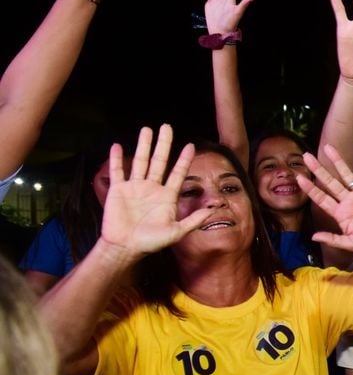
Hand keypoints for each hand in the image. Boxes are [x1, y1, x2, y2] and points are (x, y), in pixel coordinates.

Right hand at [99, 125, 210, 255]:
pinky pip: (117, 171)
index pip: (178, 173)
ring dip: (144, 145)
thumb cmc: (151, 242)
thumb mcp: (176, 232)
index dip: (184, 159)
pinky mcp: (118, 190)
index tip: (190, 145)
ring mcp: (134, 187)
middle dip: (164, 144)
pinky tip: (118, 146)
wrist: (126, 247)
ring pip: (140, 161)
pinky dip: (117, 159)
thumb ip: (194, 220)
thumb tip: (213, 211)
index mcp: (166, 196)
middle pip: (159, 161)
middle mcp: (152, 188)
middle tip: (167, 126)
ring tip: (147, 129)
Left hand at [298, 146, 352, 255]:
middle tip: (307, 156)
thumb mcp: (352, 244)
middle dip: (319, 170)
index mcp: (341, 213)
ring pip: (347, 174)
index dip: (310, 189)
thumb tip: (314, 237)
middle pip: (330, 182)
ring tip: (328, 147)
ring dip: (338, 161)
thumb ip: (335, 240)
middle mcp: (349, 201)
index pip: (322, 198)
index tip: (299, 178)